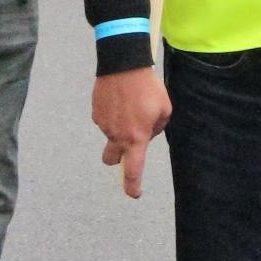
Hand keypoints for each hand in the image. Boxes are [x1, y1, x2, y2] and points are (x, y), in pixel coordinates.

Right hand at [92, 68, 172, 198]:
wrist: (123, 66)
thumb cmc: (148, 88)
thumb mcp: (164, 109)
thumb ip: (159, 127)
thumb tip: (148, 133)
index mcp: (136, 137)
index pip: (133, 168)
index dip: (133, 185)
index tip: (134, 194)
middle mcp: (116, 135)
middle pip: (111, 159)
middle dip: (117, 158)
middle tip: (127, 146)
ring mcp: (103, 125)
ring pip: (111, 134)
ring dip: (120, 128)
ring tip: (132, 106)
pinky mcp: (95, 114)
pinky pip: (107, 120)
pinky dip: (114, 115)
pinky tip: (121, 100)